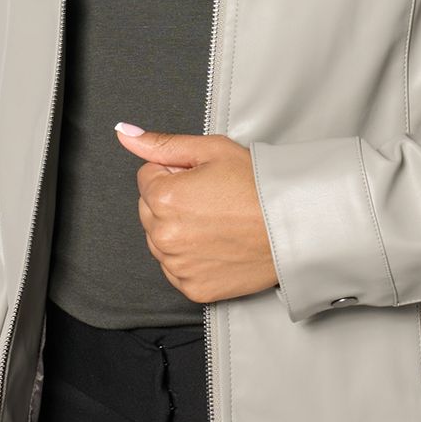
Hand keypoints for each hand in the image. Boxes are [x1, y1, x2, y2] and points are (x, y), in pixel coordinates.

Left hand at [117, 122, 280, 303]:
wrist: (295, 226)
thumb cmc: (259, 186)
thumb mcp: (212, 151)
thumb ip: (163, 144)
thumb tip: (125, 133)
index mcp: (164, 197)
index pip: (147, 178)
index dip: (175, 173)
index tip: (202, 179)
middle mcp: (163, 235)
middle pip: (149, 211)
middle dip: (172, 202)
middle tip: (212, 200)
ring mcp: (177, 265)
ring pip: (161, 241)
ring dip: (179, 231)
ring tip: (218, 223)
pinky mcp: (192, 288)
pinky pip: (176, 269)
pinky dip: (191, 258)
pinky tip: (217, 245)